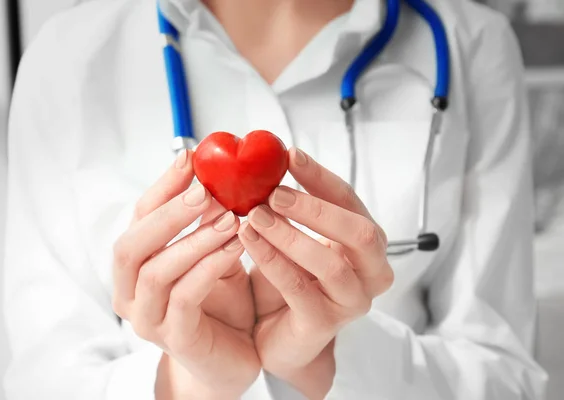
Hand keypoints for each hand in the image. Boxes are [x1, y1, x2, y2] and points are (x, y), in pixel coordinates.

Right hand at [112, 150, 258, 399]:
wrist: (233, 358)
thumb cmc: (222, 302)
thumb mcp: (212, 254)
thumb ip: (207, 223)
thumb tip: (217, 173)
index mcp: (134, 267)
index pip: (137, 218)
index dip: (162, 187)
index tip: (190, 158)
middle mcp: (129, 293)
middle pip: (130, 245)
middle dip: (169, 212)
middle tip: (206, 189)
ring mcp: (148, 320)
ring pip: (157, 271)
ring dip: (194, 239)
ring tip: (231, 217)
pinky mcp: (175, 338)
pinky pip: (185, 297)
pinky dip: (210, 266)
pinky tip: (237, 245)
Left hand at [238, 148, 392, 398]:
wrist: (278, 336)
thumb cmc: (289, 282)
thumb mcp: (293, 237)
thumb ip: (288, 207)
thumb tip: (262, 163)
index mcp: (367, 243)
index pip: (351, 201)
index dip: (320, 177)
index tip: (290, 155)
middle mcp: (371, 272)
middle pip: (359, 232)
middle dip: (314, 207)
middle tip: (273, 192)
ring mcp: (352, 301)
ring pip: (329, 263)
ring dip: (289, 234)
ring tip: (255, 215)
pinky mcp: (325, 324)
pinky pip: (299, 288)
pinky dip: (272, 260)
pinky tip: (248, 241)